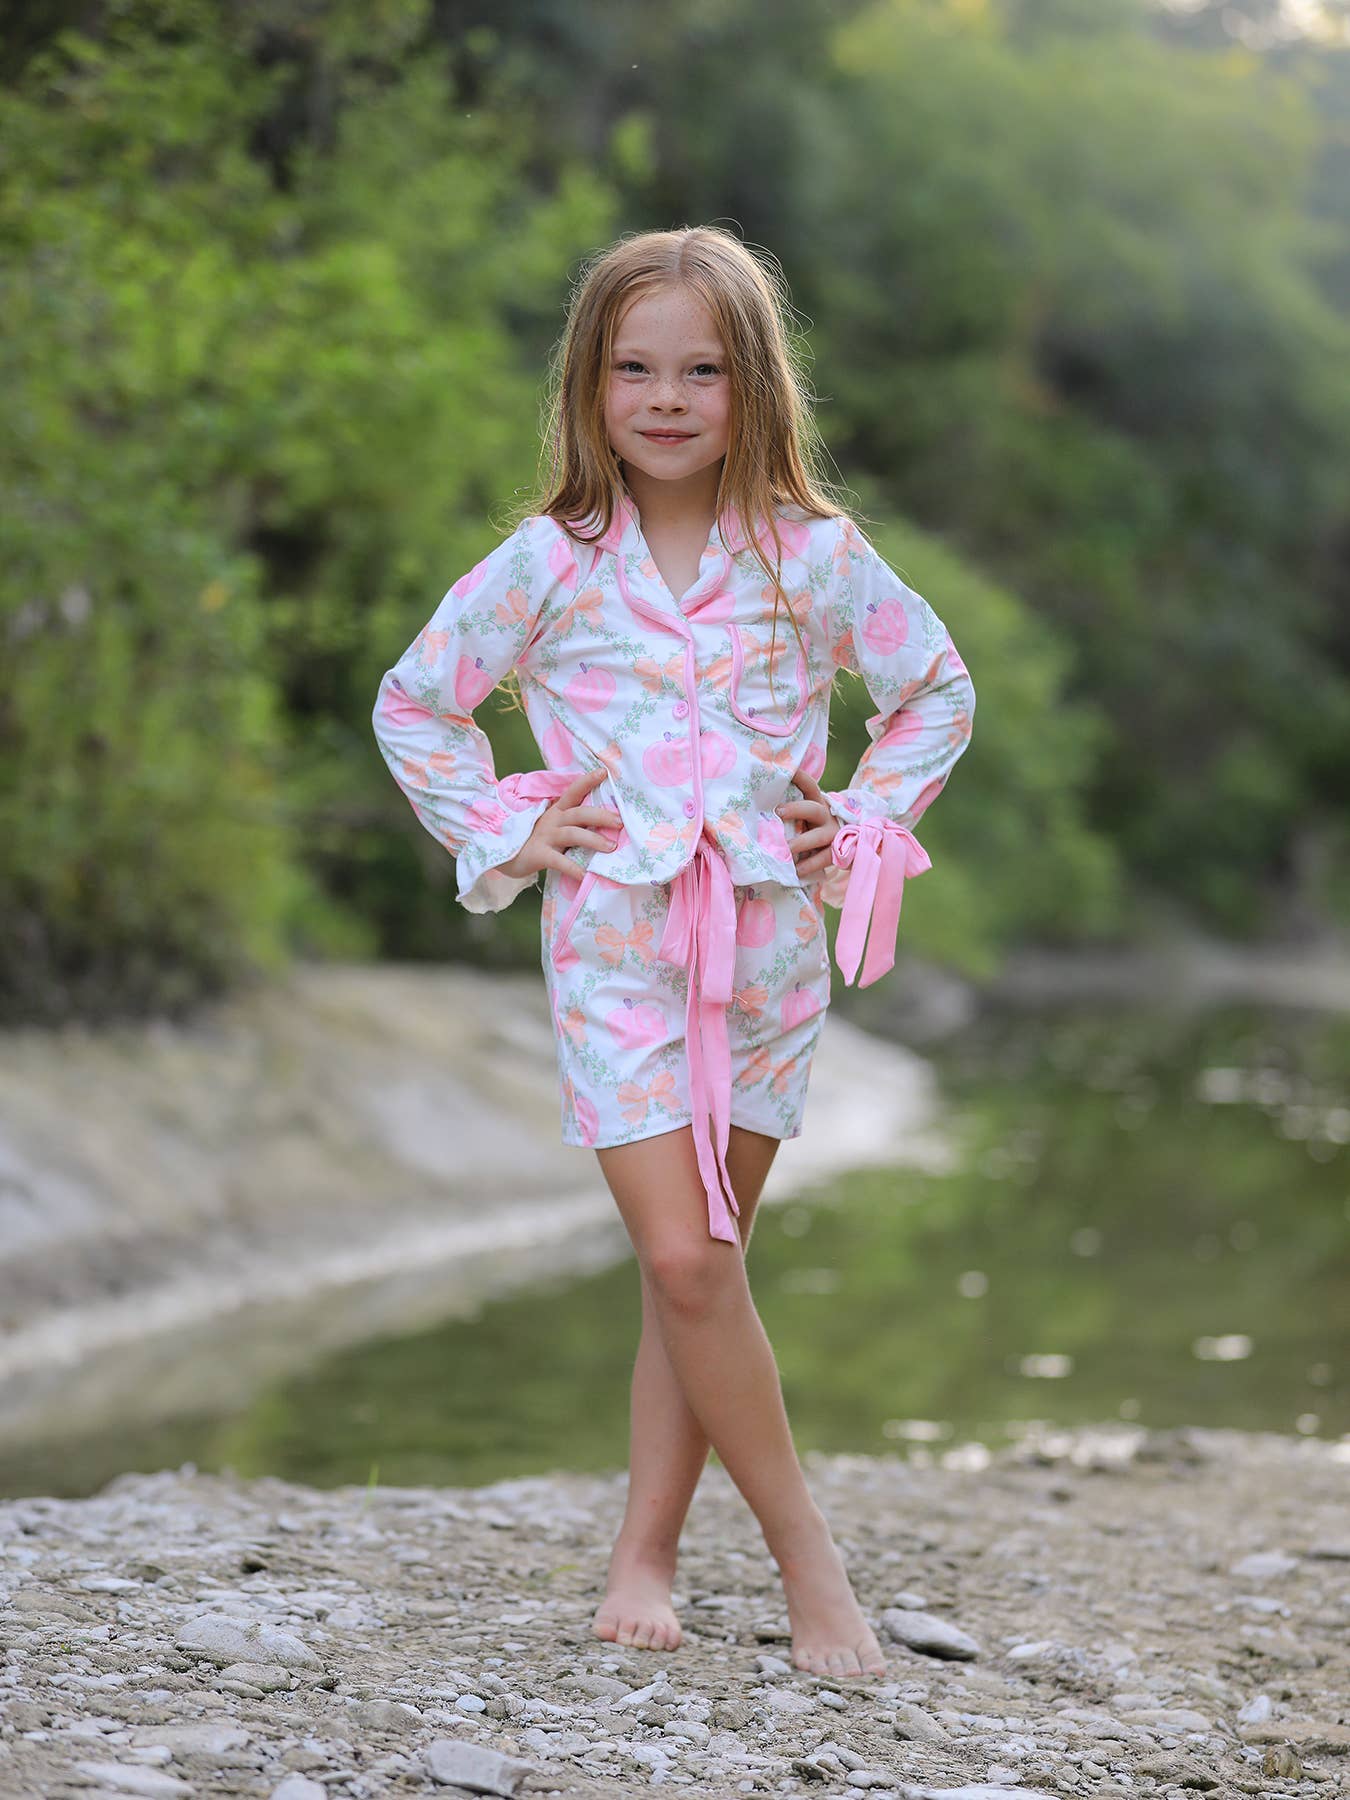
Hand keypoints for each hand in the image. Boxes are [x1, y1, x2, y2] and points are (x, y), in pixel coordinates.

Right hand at [498, 766, 622, 881]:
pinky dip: (573, 868)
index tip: (604, 772)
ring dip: (593, 840)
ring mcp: (545, 837)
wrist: (504, 855)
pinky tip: (585, 876)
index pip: (573, 792)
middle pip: (579, 813)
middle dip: (601, 816)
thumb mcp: (551, 826)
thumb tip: (604, 823)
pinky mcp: (539, 855)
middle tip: (620, 822)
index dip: (588, 781)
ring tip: (611, 848)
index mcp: (556, 811)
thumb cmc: (533, 840)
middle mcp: (552, 821)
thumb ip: (571, 823)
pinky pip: (559, 861)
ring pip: (572, 834)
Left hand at [776, 766, 839, 878]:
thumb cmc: (815, 826)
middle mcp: (825, 815)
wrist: (849, 844)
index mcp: (818, 802)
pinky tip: (796, 870)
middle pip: (812, 809)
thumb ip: (792, 807)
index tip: (787, 771)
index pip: (809, 786)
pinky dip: (809, 864)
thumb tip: (760, 800)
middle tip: (778, 812)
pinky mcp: (835, 852)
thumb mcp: (808, 813)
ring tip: (786, 849)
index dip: (799, 777)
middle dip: (796, 809)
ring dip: (800, 842)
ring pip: (817, 836)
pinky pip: (823, 858)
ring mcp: (832, 834)